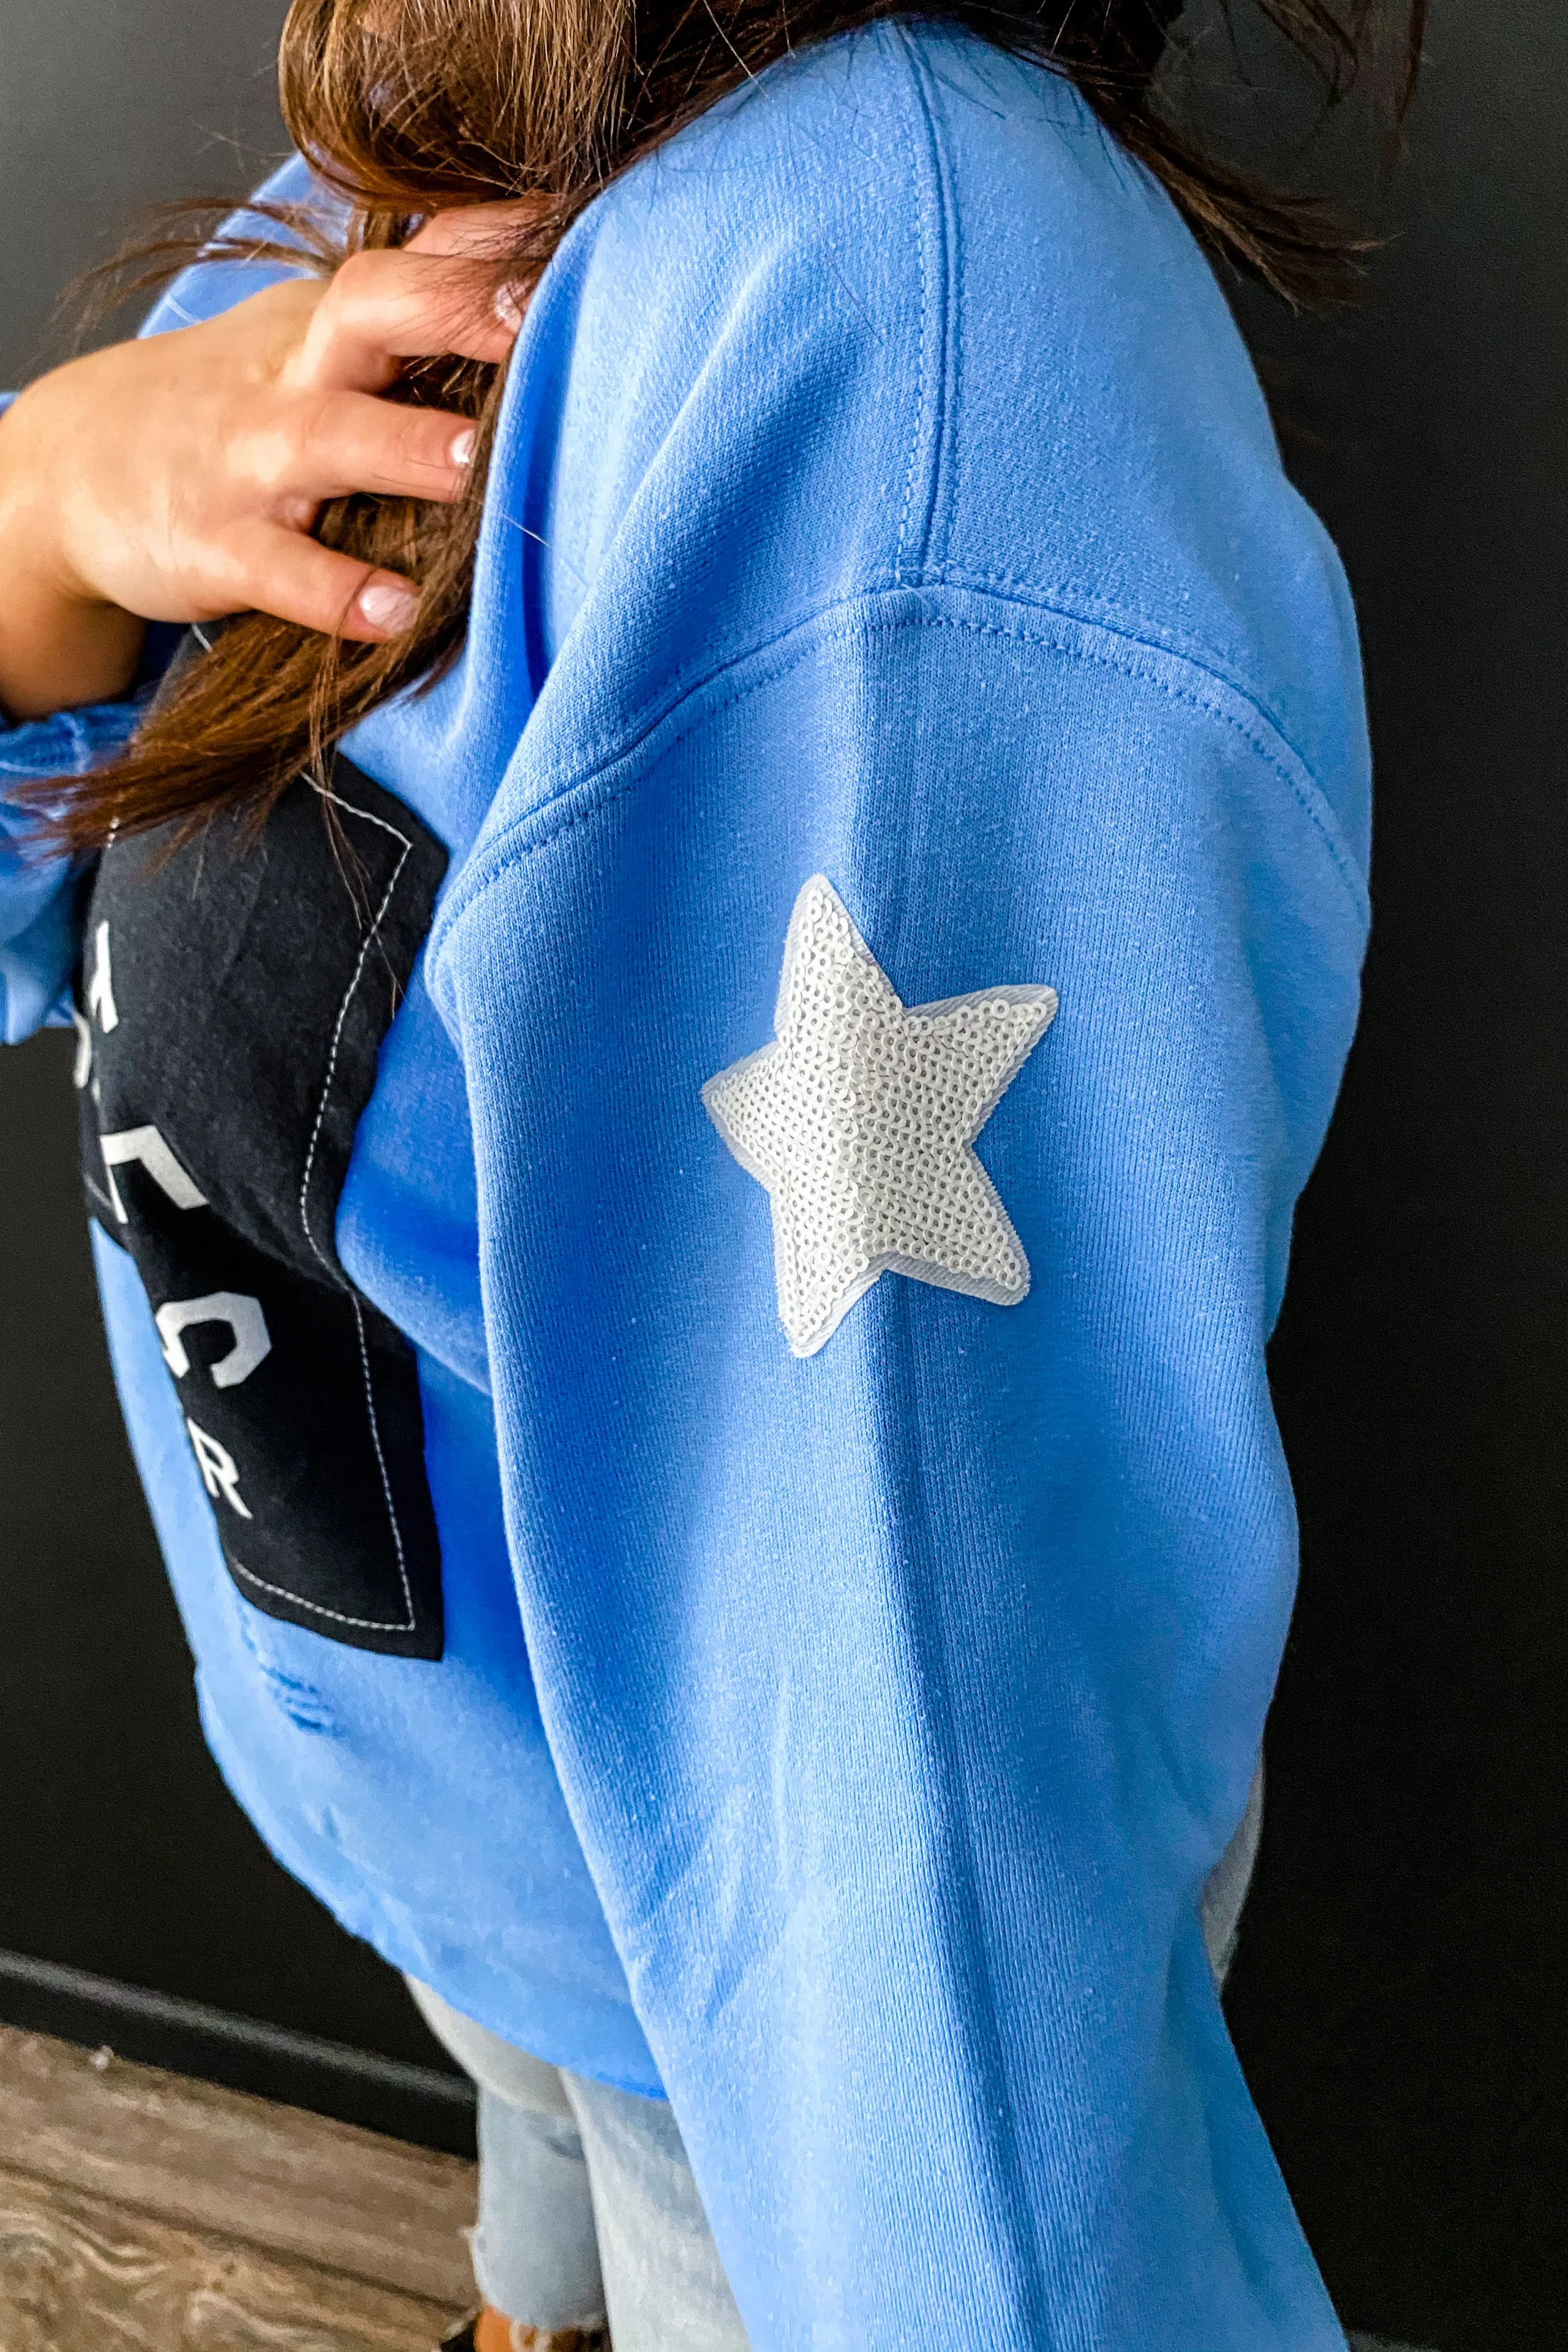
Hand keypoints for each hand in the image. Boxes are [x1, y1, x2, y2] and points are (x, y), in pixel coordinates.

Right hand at [0, 206, 531, 721]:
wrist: (76, 467)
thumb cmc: (240, 404)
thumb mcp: (313, 341)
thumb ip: (416, 319)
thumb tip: (541, 287)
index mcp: (332, 325)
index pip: (418, 256)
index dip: (491, 242)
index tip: (579, 228)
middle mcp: (297, 375)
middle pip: (370, 310)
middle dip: (449, 308)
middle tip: (532, 319)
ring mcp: (252, 461)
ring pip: (331, 438)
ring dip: (404, 448)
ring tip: (474, 463)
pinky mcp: (216, 546)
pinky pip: (283, 571)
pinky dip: (337, 593)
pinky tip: (395, 613)